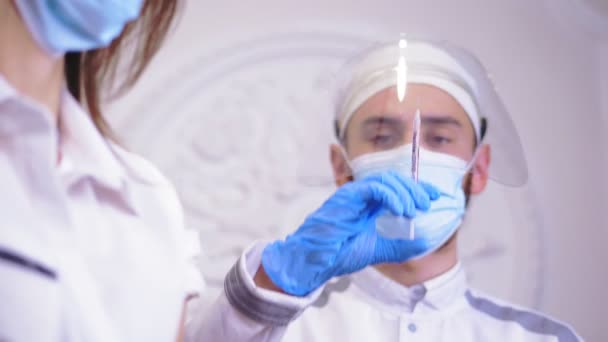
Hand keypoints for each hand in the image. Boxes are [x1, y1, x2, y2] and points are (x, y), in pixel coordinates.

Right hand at [261, 171, 439, 295]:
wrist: (320, 259)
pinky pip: (375, 187)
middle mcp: (364, 195)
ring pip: (386, 179)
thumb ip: (403, 244)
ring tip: (415, 209)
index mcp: (371, 204)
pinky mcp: (349, 194)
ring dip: (405, 192)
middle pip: (395, 179)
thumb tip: (427, 240)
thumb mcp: (382, 249)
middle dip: (415, 188)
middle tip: (427, 203)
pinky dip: (392, 196)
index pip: (398, 187)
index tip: (436, 195)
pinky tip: (401, 210)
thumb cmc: (343, 253)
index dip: (419, 188)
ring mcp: (356, 192)